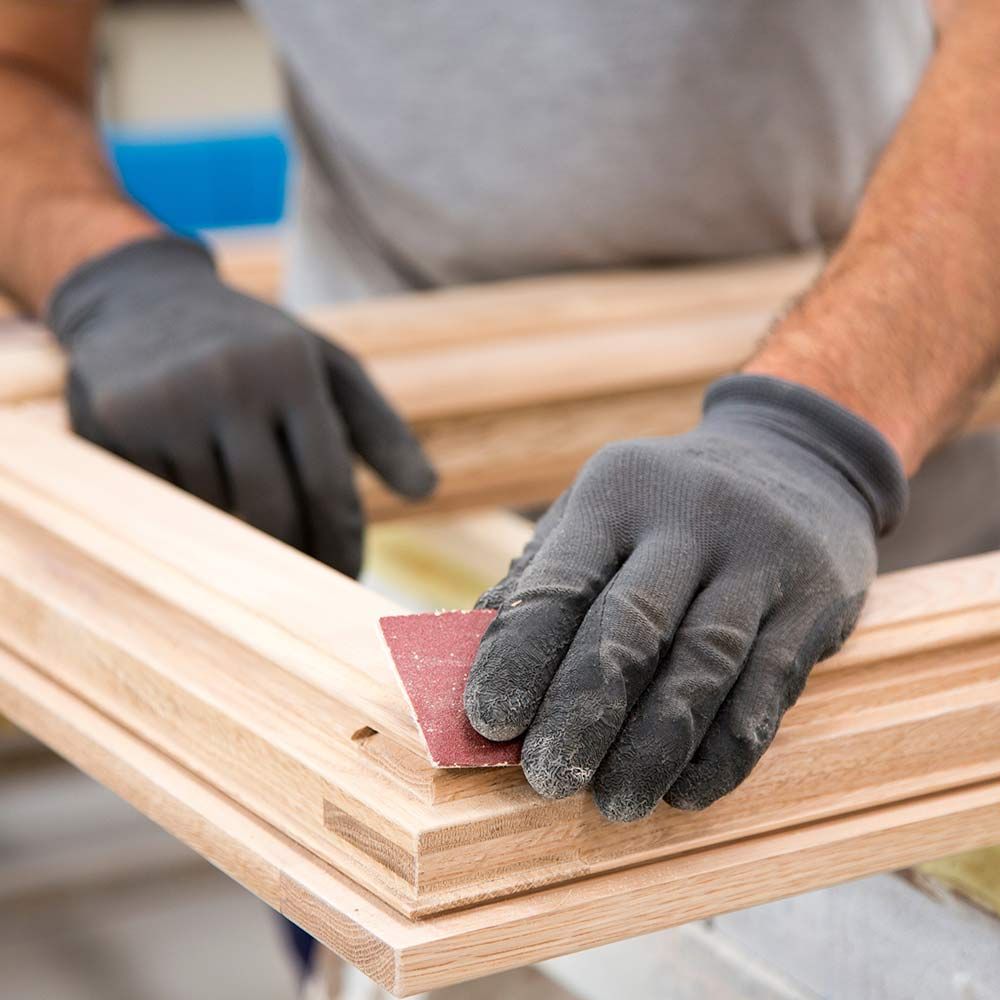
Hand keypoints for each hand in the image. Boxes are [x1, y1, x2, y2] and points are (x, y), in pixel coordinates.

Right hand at [47, 235, 434, 576]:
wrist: (140, 296)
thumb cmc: (257, 347)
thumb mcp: (327, 368)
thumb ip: (381, 429)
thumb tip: (427, 492)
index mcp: (293, 368)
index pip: (328, 485)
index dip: (342, 546)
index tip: (349, 580)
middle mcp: (230, 379)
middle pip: (272, 513)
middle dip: (295, 558)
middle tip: (306, 583)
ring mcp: (167, 401)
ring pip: (216, 515)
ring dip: (237, 532)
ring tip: (246, 515)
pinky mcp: (114, 422)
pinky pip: (164, 502)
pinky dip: (187, 508)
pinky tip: (191, 484)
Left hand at [465, 375, 906, 820]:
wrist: (793, 456)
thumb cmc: (663, 505)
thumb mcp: (597, 512)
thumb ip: (538, 579)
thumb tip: (468, 665)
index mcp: (617, 492)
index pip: (561, 580)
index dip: (519, 656)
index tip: (489, 723)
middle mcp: (691, 517)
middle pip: (631, 626)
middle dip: (583, 713)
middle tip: (547, 779)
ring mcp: (761, 555)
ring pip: (703, 665)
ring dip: (653, 747)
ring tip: (616, 802)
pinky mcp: (814, 599)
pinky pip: (768, 690)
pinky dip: (723, 752)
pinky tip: (686, 790)